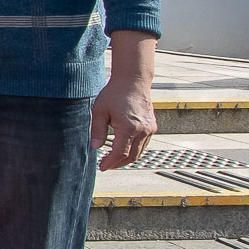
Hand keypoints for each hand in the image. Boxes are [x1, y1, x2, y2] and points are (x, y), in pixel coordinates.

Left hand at [92, 30, 157, 170]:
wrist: (133, 81)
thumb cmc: (115, 94)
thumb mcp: (100, 111)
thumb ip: (97, 131)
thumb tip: (96, 147)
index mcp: (129, 127)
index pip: (120, 153)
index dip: (110, 163)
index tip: (102, 167)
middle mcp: (142, 130)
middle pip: (131, 156)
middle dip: (118, 163)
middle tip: (106, 165)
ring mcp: (149, 129)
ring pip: (139, 152)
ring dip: (126, 158)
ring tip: (112, 159)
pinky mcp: (152, 126)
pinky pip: (143, 144)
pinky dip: (134, 150)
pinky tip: (123, 149)